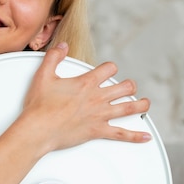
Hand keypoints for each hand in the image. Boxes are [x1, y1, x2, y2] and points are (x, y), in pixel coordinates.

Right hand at [21, 43, 150, 153]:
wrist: (38, 129)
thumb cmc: (40, 106)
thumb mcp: (44, 75)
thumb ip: (54, 57)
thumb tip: (63, 46)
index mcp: (87, 83)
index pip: (109, 69)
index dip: (110, 68)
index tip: (108, 71)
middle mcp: (97, 98)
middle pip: (125, 87)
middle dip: (129, 86)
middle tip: (129, 88)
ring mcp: (99, 115)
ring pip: (129, 108)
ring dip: (140, 105)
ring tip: (145, 104)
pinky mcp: (97, 131)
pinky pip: (121, 134)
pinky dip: (135, 136)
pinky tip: (144, 137)